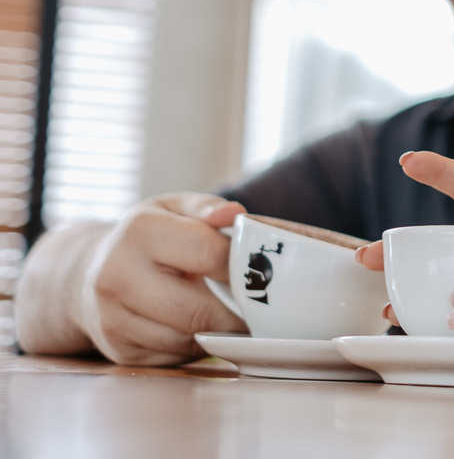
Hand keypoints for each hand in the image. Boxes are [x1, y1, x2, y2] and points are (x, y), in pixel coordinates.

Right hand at [73, 192, 248, 364]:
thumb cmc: (144, 238)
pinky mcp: (120, 351)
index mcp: (139, 233)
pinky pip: (176, 356)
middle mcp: (118, 278)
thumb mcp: (171, 209)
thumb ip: (206, 208)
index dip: (239, 265)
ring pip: (189, 338)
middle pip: (199, 310)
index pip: (208, 254)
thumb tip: (235, 214)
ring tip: (230, 314)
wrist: (86, 275)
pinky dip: (197, 344)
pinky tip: (199, 326)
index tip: (255, 270)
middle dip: (236, 312)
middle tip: (257, 306)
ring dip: (218, 332)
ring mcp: (113, 320)